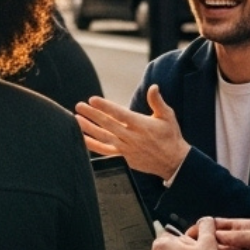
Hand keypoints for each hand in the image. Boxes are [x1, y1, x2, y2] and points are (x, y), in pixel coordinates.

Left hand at [74, 85, 188, 179]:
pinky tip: (82, 138)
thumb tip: (153, 87)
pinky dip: (92, 145)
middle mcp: (132, 137)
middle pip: (107, 124)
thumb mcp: (168, 116)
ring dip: (88, 128)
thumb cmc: (170, 136)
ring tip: (76, 119)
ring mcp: (126, 148)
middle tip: (79, 105)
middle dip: (92, 114)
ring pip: (103, 137)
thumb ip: (158, 102)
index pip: (119, 114)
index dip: (105, 107)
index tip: (93, 100)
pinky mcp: (123, 157)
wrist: (173, 162)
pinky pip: (104, 151)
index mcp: (141, 125)